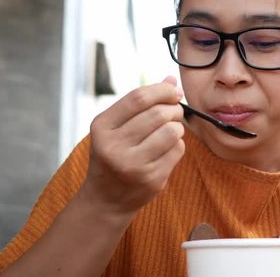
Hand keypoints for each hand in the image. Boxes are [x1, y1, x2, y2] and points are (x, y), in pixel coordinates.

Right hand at [85, 76, 184, 214]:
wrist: (106, 199)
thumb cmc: (114, 154)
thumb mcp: (116, 127)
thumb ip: (141, 103)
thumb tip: (171, 79)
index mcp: (102, 127)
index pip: (138, 98)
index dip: (162, 90)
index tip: (174, 91)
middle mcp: (114, 146)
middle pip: (158, 113)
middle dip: (173, 108)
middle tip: (174, 112)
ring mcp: (132, 165)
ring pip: (171, 131)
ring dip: (178, 127)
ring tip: (171, 130)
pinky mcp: (150, 180)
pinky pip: (177, 150)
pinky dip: (178, 145)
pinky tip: (167, 149)